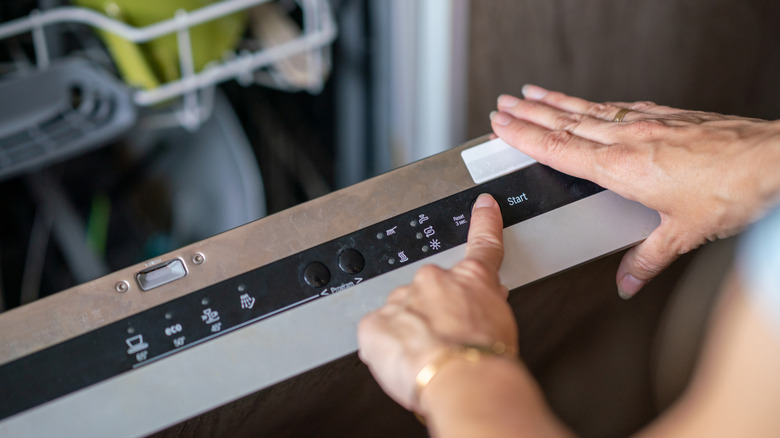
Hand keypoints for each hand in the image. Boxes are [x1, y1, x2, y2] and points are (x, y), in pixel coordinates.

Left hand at [357, 194, 516, 412]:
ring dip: (411, 334)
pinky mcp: (374, 324)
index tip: (483, 206)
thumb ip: (486, 308)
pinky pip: (377, 335)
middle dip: (434, 313)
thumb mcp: (503, 326)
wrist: (462, 379)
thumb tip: (482, 306)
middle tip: (447, 343)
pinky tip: (404, 364)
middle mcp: (432, 281)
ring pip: (401, 315)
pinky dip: (387, 350)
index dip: (484, 222)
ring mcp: (401, 300)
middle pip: (430, 292)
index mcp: (470, 279)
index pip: (481, 245)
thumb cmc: (486, 359)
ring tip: (428, 362)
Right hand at [490, 85, 779, 297]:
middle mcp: (629, 140)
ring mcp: (647, 123)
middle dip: (529, 112)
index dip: (525, 136)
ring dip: (555, 101)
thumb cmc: (733, 191)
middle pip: (565, 122)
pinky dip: (594, 103)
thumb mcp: (684, 234)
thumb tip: (628, 281)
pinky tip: (591, 102)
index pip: (559, 148)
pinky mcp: (667, 116)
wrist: (773, 160)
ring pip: (588, 109)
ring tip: (532, 92)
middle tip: (504, 103)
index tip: (501, 125)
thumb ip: (647, 258)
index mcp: (621, 168)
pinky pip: (617, 107)